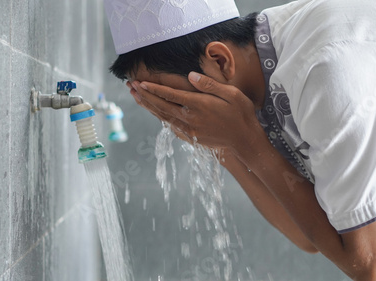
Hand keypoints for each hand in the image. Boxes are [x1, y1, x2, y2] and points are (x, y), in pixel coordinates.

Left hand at [129, 72, 266, 159]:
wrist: (245, 141)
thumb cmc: (241, 114)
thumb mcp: (231, 94)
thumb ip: (209, 85)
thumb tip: (190, 76)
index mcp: (198, 105)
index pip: (169, 95)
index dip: (153, 88)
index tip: (140, 82)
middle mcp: (190, 118)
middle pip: (160, 106)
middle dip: (144, 95)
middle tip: (130, 86)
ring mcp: (189, 130)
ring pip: (162, 117)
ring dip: (147, 106)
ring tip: (135, 97)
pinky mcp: (190, 137)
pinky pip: (170, 126)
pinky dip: (159, 118)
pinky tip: (153, 112)